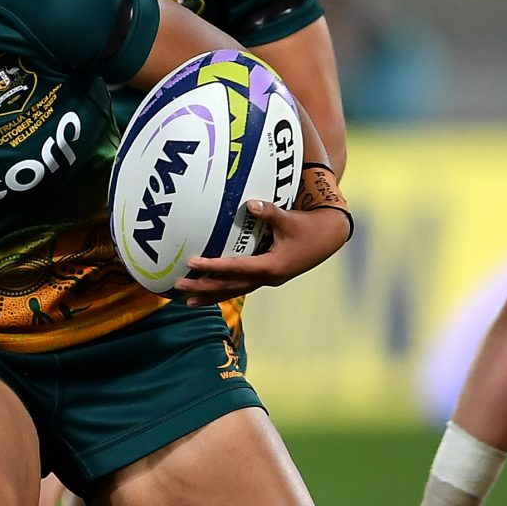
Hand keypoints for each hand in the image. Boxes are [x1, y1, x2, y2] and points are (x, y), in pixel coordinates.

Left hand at [176, 199, 355, 303]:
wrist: (328, 238)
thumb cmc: (309, 227)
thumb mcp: (289, 219)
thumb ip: (269, 212)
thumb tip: (249, 203)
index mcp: (272, 266)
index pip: (236, 268)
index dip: (213, 266)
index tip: (192, 263)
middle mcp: (268, 278)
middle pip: (230, 287)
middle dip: (203, 288)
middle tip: (178, 287)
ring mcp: (267, 280)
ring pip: (234, 291)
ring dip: (210, 296)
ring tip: (186, 302)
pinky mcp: (267, 277)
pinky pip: (241, 286)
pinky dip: (223, 289)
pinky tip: (207, 293)